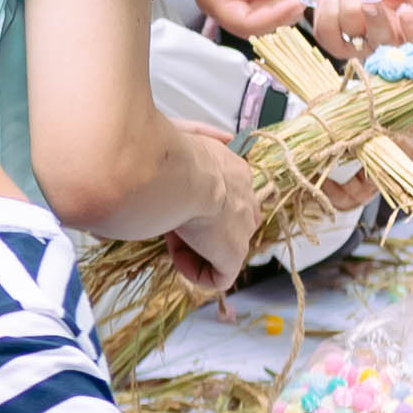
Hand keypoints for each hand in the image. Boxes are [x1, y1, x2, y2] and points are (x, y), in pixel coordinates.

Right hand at [170, 129, 264, 299]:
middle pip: (232, 220)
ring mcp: (243, 227)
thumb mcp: (180, 135)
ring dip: (195, 246)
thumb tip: (223, 137)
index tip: (174, 196)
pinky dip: (196, 271)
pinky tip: (176, 255)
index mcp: (233, 169)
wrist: (173, 172)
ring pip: (224, 248)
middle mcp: (245, 197)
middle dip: (202, 226)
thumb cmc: (167, 154)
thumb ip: (198, 136)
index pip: (229, 191)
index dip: (197, 200)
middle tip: (171, 217)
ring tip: (169, 233)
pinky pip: (220, 277)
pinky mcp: (234, 253)